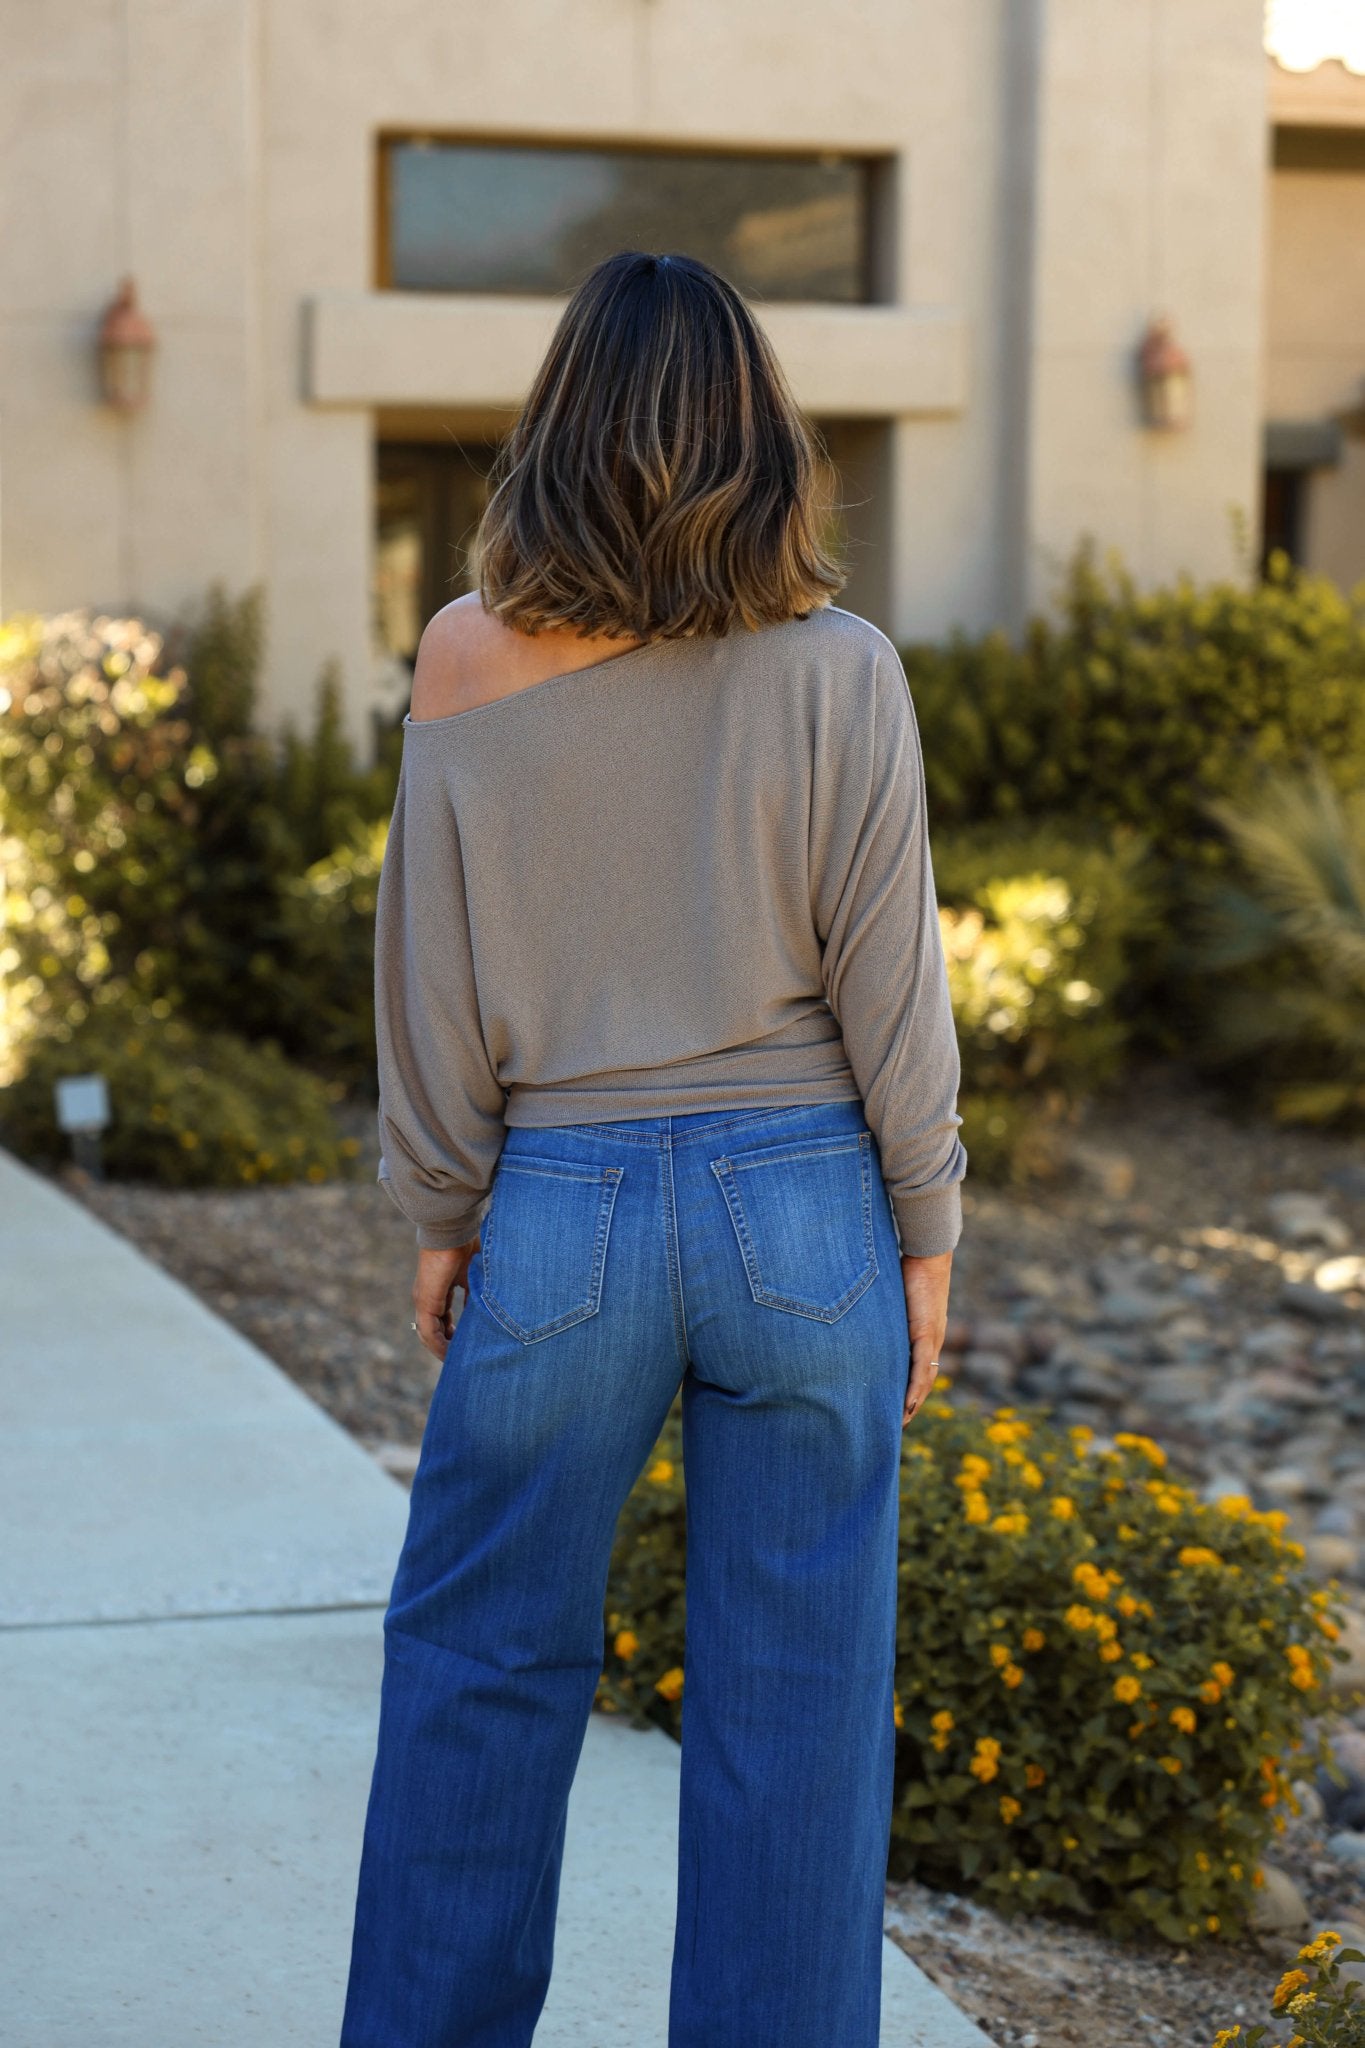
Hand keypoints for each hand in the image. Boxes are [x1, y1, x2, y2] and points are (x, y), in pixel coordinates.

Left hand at [412, 1240, 477, 1360]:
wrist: (452, 1229)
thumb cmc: (467, 1244)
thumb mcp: (476, 1276)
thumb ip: (476, 1295)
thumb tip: (486, 1315)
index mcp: (439, 1289)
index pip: (443, 1318)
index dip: (453, 1333)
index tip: (467, 1344)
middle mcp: (428, 1297)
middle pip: (433, 1330)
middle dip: (447, 1345)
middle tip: (462, 1357)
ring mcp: (424, 1300)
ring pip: (429, 1334)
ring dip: (442, 1349)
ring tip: (457, 1361)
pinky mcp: (425, 1302)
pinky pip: (428, 1332)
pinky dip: (438, 1346)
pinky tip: (450, 1355)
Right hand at [901, 1250, 951, 1427]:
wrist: (927, 1254)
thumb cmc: (909, 1270)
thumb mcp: (894, 1300)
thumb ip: (884, 1314)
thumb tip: (861, 1318)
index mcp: (926, 1333)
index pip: (921, 1369)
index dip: (912, 1390)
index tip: (900, 1409)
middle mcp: (932, 1340)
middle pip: (925, 1380)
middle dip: (913, 1403)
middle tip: (899, 1425)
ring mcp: (931, 1338)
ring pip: (925, 1378)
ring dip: (914, 1402)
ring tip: (903, 1421)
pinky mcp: (926, 1331)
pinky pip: (921, 1366)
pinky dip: (916, 1386)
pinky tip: (910, 1403)